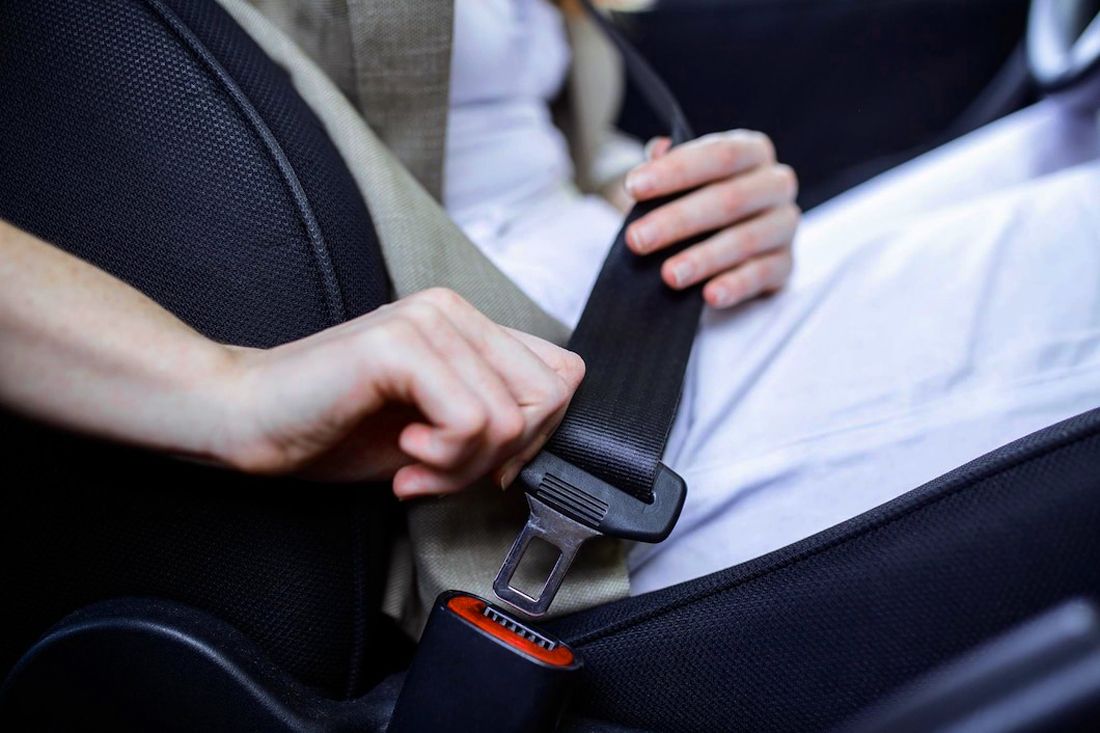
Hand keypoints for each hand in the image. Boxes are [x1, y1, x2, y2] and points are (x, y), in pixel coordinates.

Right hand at [216, 288, 583, 498]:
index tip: (481, 463)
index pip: (562, 374)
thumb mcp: (436, 430)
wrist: (248, 419)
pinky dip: (445, 459)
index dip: (536, 434)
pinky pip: (474, 421)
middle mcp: (454, 311)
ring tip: (416, 465)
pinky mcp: (401, 345)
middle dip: (504, 456)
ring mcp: (429, 321)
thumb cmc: (335, 427)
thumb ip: (491, 421)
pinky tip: (404, 455)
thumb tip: (539, 443)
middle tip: (444, 469)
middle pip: (551, 396)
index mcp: (467, 325)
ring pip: (513, 417)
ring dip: (465, 465)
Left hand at [623, 130, 799, 308]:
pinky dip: (735, 285)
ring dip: (703, 258)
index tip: (632, 187)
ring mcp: (785, 225)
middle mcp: (776, 183)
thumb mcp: (681, 180)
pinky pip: (763, 275)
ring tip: (668, 275)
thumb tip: (657, 150)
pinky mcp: (786, 264)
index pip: (719, 154)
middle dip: (678, 220)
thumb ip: (668, 165)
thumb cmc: (696, 201)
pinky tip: (709, 297)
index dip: (675, 170)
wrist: (725, 244)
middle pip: (729, 199)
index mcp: (752, 151)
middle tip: (637, 240)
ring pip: (745, 240)